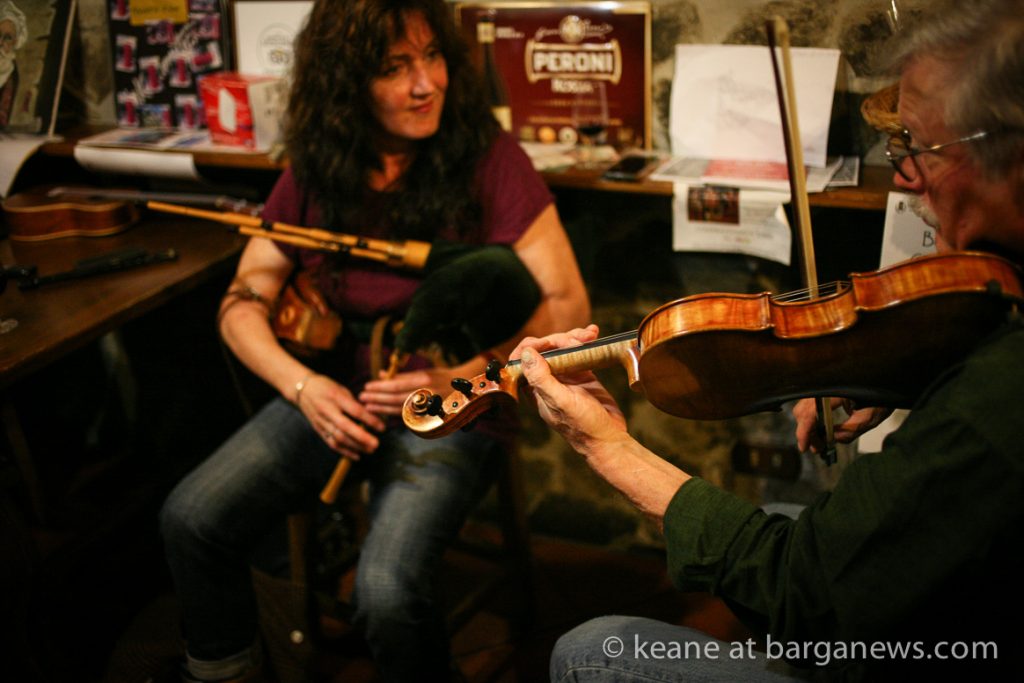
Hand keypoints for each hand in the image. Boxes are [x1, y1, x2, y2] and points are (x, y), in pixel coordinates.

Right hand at [297, 374, 385, 458]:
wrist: (301, 390)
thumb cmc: (325, 387)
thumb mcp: (341, 389)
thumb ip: (354, 403)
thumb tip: (372, 416)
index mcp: (335, 397)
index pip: (355, 411)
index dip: (369, 420)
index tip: (382, 427)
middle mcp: (327, 411)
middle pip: (345, 427)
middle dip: (362, 438)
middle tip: (376, 444)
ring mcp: (321, 422)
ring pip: (338, 438)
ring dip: (355, 446)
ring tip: (370, 450)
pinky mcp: (318, 430)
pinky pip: (331, 443)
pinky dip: (345, 451)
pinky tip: (357, 455)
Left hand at [359, 365, 462, 416]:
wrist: (467, 390)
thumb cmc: (443, 378)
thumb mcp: (423, 373)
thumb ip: (402, 375)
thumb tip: (381, 374)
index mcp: (424, 380)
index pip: (396, 385)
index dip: (380, 387)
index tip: (366, 387)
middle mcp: (427, 394)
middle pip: (396, 398)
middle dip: (377, 399)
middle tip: (362, 398)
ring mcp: (429, 408)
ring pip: (400, 410)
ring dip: (382, 409)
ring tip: (368, 408)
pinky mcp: (431, 418)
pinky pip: (409, 418)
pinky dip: (395, 415)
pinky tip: (384, 414)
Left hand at [511, 325, 626, 453]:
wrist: (608, 438)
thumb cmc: (583, 426)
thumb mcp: (560, 402)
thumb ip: (541, 379)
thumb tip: (526, 354)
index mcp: (535, 389)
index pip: (522, 360)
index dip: (532, 346)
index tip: (549, 342)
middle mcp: (548, 381)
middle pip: (544, 349)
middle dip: (559, 339)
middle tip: (577, 341)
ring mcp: (565, 377)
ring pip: (562, 348)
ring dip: (574, 337)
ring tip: (590, 335)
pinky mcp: (582, 374)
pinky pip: (579, 353)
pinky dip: (584, 341)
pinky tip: (593, 333)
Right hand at [793, 397, 893, 452]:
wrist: (886, 379)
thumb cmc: (881, 397)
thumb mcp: (869, 418)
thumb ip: (850, 431)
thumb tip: (832, 440)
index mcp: (835, 392)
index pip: (810, 413)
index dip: (804, 432)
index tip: (804, 447)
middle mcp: (825, 387)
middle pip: (802, 411)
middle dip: (807, 432)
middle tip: (817, 447)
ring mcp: (823, 387)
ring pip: (804, 408)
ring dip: (809, 426)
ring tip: (820, 440)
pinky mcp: (824, 389)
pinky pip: (811, 404)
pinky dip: (813, 418)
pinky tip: (822, 428)